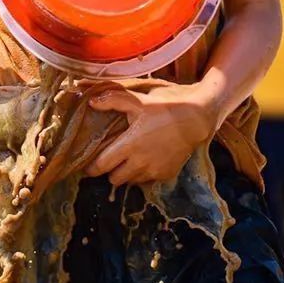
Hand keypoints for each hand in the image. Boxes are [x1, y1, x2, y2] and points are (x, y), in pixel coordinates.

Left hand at [81, 79, 216, 186]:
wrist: (195, 119)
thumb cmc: (164, 108)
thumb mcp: (138, 101)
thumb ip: (113, 100)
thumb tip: (91, 102)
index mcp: (129, 145)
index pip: (101, 166)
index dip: (91, 168)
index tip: (88, 165)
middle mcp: (140, 163)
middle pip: (114, 179)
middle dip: (110, 171)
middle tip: (111, 159)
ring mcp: (154, 171)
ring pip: (130, 181)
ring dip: (127, 173)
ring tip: (130, 158)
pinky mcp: (165, 175)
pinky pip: (147, 180)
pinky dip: (143, 173)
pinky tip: (147, 158)